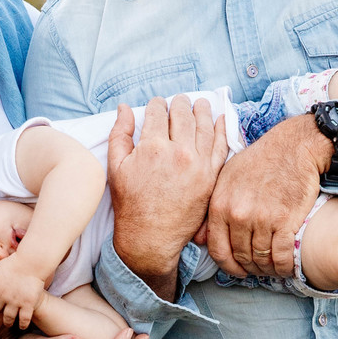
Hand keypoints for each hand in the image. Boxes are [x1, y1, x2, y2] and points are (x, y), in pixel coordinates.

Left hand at [0, 254, 47, 329]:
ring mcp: (15, 301)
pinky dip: (22, 324)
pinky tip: (21, 326)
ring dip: (6, 322)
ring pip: (8, 317)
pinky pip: (24, 319)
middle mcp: (2, 295)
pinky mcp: (28, 304)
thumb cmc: (15, 262)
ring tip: (7, 324)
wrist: (32, 262)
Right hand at [107, 96, 229, 299]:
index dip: (156, 105)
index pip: (157, 112)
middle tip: (180, 100)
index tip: (157, 105)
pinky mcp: (211, 176)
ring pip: (204, 126)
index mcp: (152, 147)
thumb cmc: (130, 205)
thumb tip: (124, 108)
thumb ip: (119, 134)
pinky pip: (221, 146)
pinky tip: (220, 119)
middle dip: (179, 104)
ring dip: (202, 110)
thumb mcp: (115, 167)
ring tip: (201, 103)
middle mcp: (178, 152)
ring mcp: (198, 164)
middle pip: (182, 115)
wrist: (151, 238)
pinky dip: (222, 129)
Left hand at [207, 114, 337, 276]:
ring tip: (272, 268)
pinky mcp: (285, 221)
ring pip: (261, 258)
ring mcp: (261, 218)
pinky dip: (284, 267)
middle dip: (250, 268)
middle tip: (258, 269)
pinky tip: (286, 267)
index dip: (227, 266)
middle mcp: (238, 214)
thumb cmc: (260, 161)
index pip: (217, 249)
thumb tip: (200, 240)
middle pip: (240, 256)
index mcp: (220, 204)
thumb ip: (212, 210)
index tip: (237, 270)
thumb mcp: (226, 179)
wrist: (293, 148)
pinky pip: (281, 256)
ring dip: (267, 269)